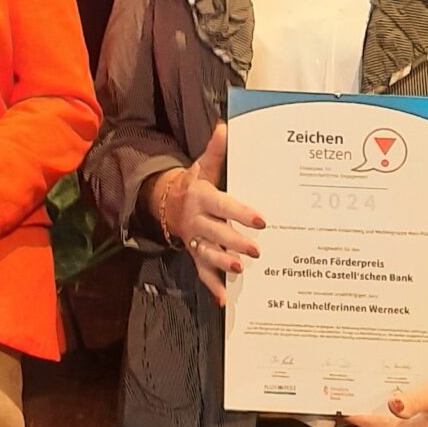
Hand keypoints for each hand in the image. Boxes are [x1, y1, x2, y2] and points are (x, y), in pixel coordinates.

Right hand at [154, 125, 264, 303]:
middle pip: (217, 232)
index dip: (240, 212)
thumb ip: (216, 151)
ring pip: (209, 254)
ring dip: (224, 263)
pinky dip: (213, 286)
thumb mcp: (203, 166)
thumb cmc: (195, 184)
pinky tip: (224, 299)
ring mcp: (195, 240)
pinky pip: (202, 272)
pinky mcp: (196, 255)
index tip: (260, 220)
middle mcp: (197, 221)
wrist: (166, 204)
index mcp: (202, 198)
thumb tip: (226, 127)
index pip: (222, 204)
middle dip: (235, 241)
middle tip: (256, 249)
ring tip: (240, 269)